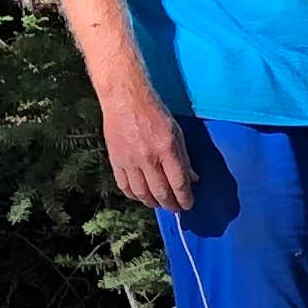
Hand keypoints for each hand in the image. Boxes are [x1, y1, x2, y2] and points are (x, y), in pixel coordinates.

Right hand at [102, 85, 194, 212]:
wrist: (124, 99)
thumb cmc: (154, 112)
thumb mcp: (176, 132)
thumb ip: (184, 158)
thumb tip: (192, 179)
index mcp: (166, 149)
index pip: (179, 183)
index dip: (185, 198)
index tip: (188, 205)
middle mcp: (148, 158)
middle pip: (161, 193)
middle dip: (171, 205)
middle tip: (176, 208)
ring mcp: (129, 161)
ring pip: (142, 194)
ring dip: (153, 203)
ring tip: (160, 203)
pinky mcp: (115, 161)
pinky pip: (124, 186)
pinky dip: (134, 195)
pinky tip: (141, 196)